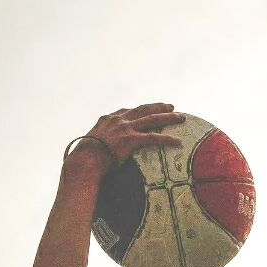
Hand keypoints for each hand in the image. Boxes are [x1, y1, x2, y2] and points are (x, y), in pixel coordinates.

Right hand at [68, 102, 185, 172]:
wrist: (85, 159)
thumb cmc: (87, 156)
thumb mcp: (93, 141)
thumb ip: (103, 139)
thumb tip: (104, 147)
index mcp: (109, 118)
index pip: (129, 110)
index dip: (142, 109)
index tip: (151, 108)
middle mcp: (119, 119)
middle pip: (144, 109)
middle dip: (159, 107)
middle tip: (171, 106)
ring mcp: (126, 128)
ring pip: (152, 119)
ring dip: (169, 117)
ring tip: (181, 117)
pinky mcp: (131, 139)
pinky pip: (154, 138)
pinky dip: (167, 139)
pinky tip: (178, 141)